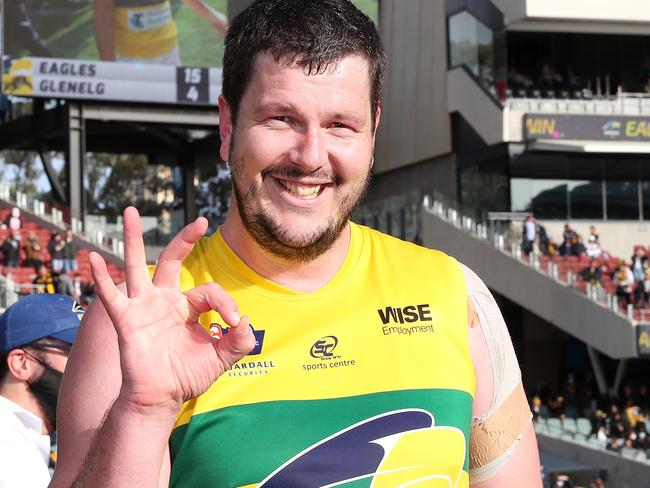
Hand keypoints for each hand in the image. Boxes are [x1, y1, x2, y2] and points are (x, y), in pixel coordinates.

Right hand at [89, 207, 254, 417]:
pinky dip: (102, 277)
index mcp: (188, 306)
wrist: (162, 400)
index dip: (226, 303)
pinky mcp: (126, 321)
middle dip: (184, 240)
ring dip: (132, 239)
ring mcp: (143, 307)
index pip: (209, 291)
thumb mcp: (221, 358)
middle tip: (200, 221)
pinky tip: (93, 258)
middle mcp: (165, 300)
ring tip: (130, 211)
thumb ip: (239, 342)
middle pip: (171, 261)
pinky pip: (111, 296)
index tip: (235, 323)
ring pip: (136, 266)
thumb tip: (247, 322)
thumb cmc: (188, 376)